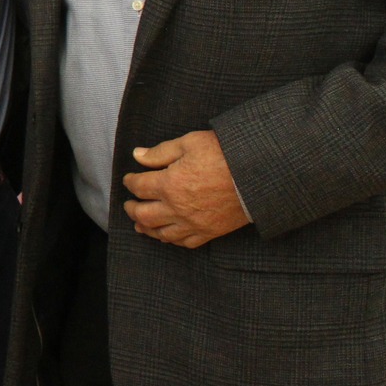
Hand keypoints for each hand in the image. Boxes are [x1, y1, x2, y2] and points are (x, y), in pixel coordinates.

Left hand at [121, 129, 250, 247]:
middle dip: (132, 209)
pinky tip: (167, 236)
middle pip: (144, 215)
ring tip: (140, 224)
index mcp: (169, 184)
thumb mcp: (189, 143)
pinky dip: (171, 240)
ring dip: (147, 229)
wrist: (257, 175)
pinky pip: (185, 242)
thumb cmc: (224, 154)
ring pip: (161, 233)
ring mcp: (193, 223)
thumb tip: (137, 155)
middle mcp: (177, 207)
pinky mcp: (209, 232)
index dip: (130, 182)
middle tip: (128, 205)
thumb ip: (160, 152)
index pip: (138, 187)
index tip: (129, 179)